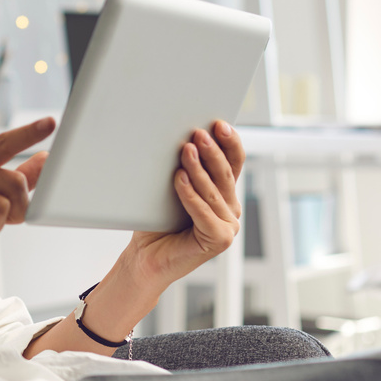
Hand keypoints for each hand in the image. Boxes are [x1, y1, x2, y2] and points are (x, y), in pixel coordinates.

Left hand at [123, 120, 245, 287]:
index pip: (234, 163)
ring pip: (214, 191)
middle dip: (212, 151)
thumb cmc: (156, 222)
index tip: (219, 123)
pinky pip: (204, 211)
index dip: (230, 142)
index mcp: (224, 194)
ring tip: (186, 149)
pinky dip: (190, 194)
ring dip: (199, 168)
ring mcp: (228, 226)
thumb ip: (184, 168)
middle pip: (226, 174)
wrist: (146, 256)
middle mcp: (231, 209)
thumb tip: (182, 138)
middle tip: (199, 133)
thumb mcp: (173, 187)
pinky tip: (179, 178)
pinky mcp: (219, 240)